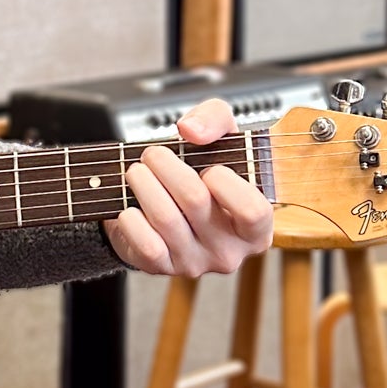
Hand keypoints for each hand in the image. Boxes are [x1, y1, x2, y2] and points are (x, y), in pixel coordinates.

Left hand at [104, 99, 273, 277]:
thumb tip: (191, 131)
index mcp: (256, 228)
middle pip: (195, 201)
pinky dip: (131, 220)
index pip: (253, 211)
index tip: (208, 168)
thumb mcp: (221, 135)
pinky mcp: (162, 268)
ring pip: (165, 218)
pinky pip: (145, 244)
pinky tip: (130, 206)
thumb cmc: (205, 171)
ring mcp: (195, 263)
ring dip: (143, 184)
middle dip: (167, 167)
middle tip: (153, 154)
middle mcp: (229, 251)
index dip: (226, 183)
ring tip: (136, 170)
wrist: (171, 203)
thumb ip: (215, 119)